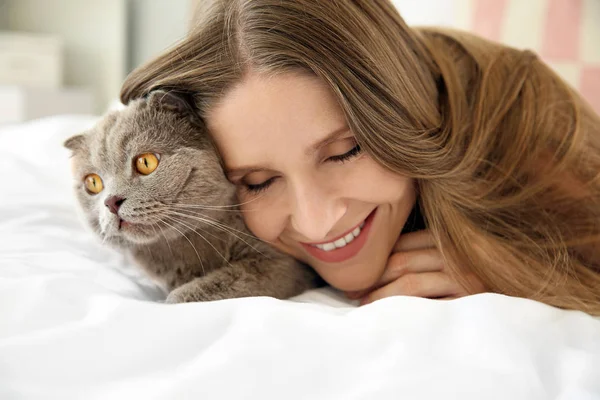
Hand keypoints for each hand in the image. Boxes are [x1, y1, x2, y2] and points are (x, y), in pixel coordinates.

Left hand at [346, 230, 485, 305]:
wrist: (533, 283)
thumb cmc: (490, 266)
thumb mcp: (462, 248)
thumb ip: (435, 244)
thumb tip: (394, 254)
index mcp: (451, 237)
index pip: (404, 244)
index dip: (378, 258)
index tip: (358, 269)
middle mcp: (456, 253)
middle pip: (402, 261)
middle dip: (374, 275)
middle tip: (353, 289)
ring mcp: (464, 276)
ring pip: (410, 282)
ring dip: (382, 293)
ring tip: (364, 303)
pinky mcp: (471, 299)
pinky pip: (429, 302)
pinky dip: (406, 307)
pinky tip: (391, 313)